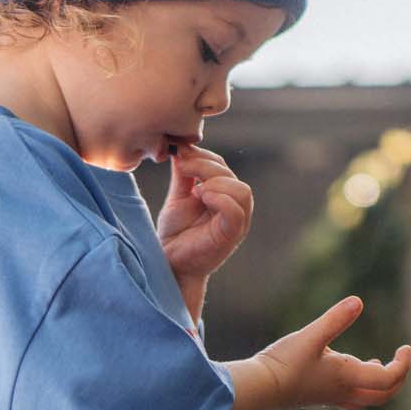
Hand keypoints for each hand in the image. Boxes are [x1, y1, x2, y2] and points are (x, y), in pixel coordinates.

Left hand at [155, 138, 252, 306]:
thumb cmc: (175, 234)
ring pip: (240, 190)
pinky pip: (236, 211)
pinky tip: (201, 198)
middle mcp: (234, 208)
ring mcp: (236, 223)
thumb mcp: (179, 197)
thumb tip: (183, 147)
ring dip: (215, 183)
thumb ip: (184, 175)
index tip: (180, 154)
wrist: (169, 262)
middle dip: (205, 166)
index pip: (221, 166)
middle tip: (184, 169)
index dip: (202, 156)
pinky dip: (219, 199)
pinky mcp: (231, 235)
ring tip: (196, 192)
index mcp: (223, 196)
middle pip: (230, 174)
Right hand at [258, 295, 410, 409]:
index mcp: (348, 377)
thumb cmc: (284, 362)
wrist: (260, 388)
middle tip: (401, 356)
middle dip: (398, 377)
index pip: (389, 378)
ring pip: (368, 398)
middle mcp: (344, 391)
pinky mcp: (320, 396)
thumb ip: (335, 319)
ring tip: (379, 362)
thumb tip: (358, 301)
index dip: (403, 364)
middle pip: (384, 395)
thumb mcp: (311, 336)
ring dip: (381, 384)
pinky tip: (349, 367)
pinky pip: (351, 396)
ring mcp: (332, 397)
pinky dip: (362, 385)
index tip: (406, 346)